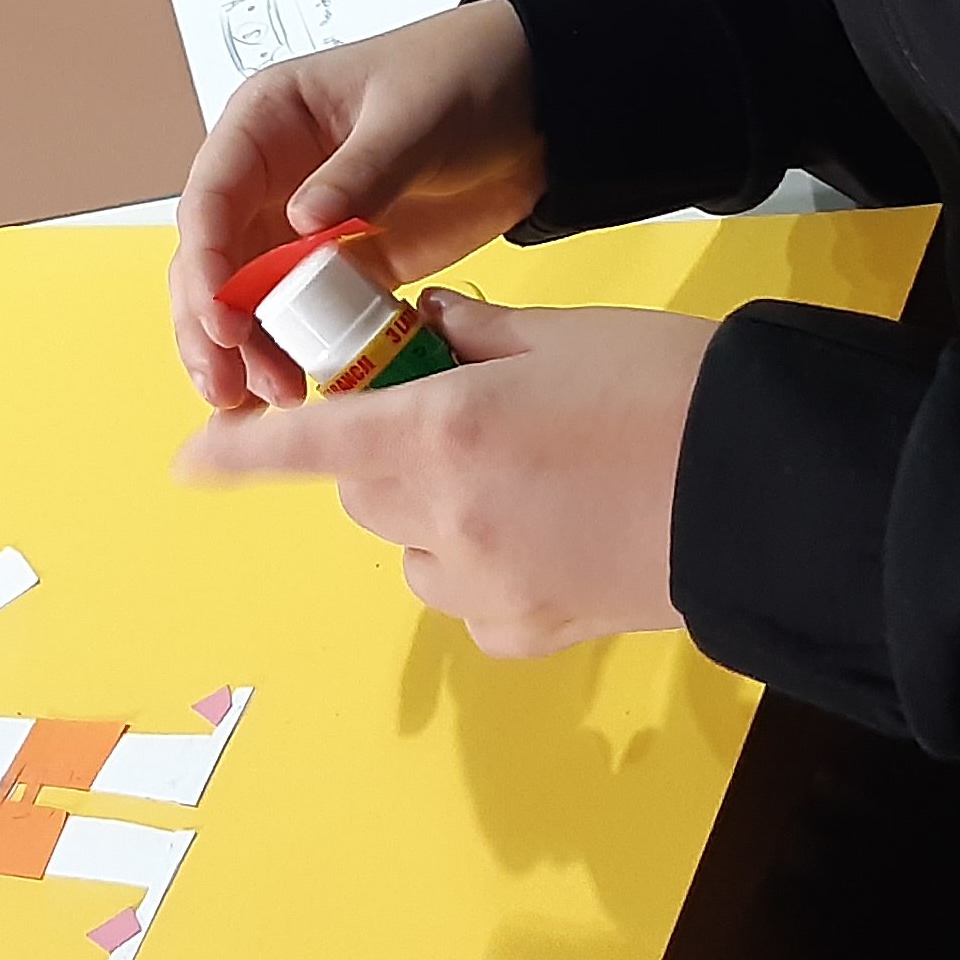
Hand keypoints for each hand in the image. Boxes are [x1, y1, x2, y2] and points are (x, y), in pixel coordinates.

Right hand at [174, 0, 544, 412]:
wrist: (536, 107)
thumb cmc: (462, 78)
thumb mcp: (413, 114)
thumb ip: (362, 168)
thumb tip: (301, 223)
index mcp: (264, 124)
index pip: (211, 198)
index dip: (206, 261)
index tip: (221, 317)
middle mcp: (267, 180)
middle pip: (214, 262)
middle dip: (212, 325)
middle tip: (229, 385)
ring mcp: (300, 229)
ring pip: (247, 300)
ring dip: (247, 353)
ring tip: (274, 399)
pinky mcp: (341, 268)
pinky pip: (301, 319)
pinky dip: (292, 356)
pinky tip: (293, 397)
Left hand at [177, 296, 708, 655]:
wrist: (769, 493)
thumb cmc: (672, 391)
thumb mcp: (566, 334)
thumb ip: (476, 335)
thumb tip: (430, 327)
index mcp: (445, 431)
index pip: (310, 444)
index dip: (241, 453)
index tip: (189, 460)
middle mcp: (448, 520)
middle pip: (362, 491)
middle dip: (382, 452)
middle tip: (449, 413)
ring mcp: (488, 587)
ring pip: (410, 549)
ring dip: (428, 513)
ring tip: (513, 477)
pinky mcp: (532, 633)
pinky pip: (468, 598)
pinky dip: (480, 565)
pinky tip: (545, 533)